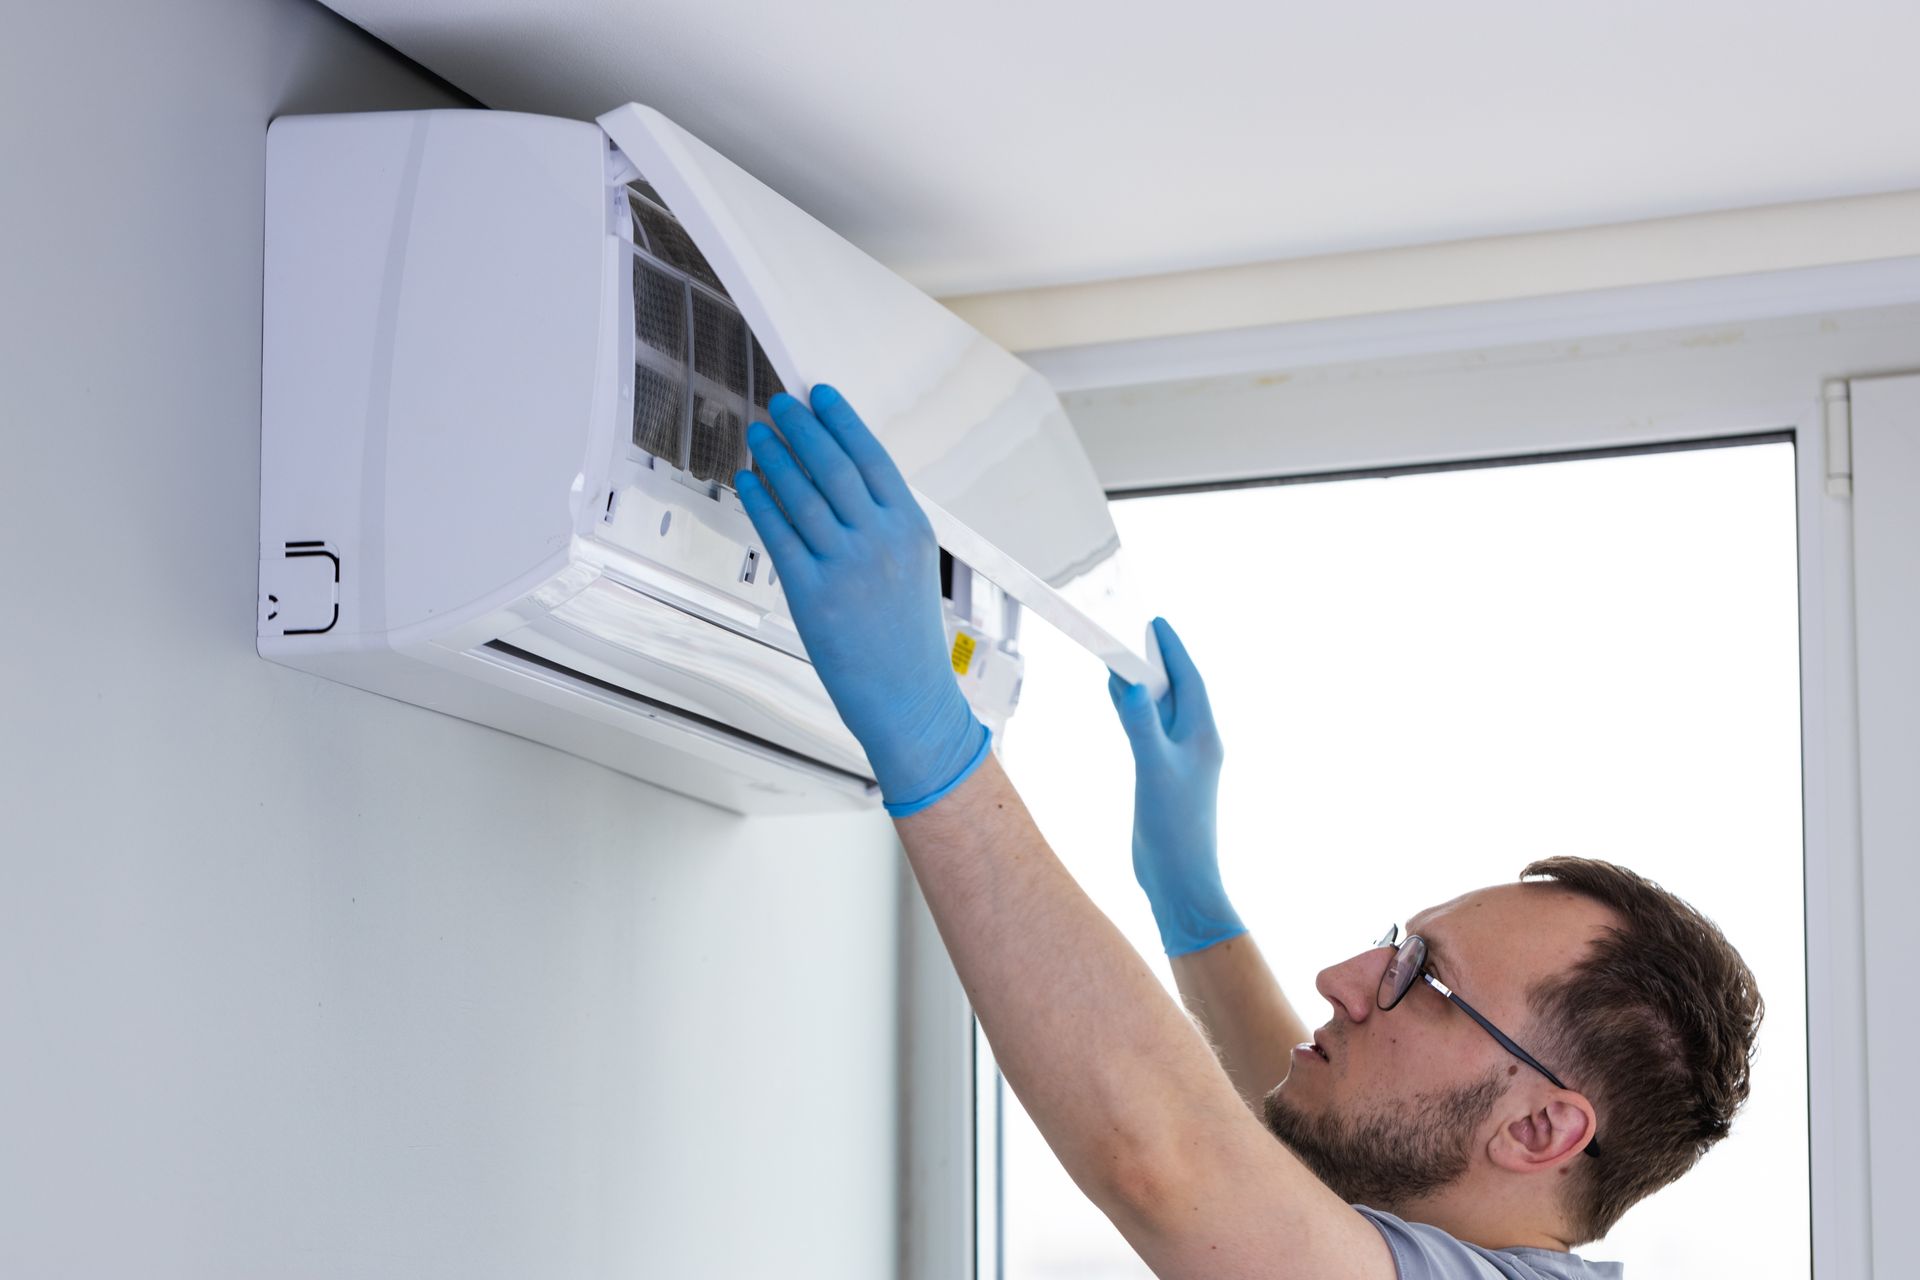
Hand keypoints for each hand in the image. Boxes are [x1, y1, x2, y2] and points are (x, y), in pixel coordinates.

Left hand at [736, 385, 988, 814]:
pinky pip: (778, 534)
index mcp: (910, 528)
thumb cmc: (908, 637)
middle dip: (802, 427)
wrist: (908, 698)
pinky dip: (760, 501)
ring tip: (760, 434)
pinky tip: (749, 482)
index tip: (821, 395)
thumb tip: (835, 473)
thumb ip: (881, 521)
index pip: (872, 457)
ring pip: (801, 494)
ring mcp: (845, 567)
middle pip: (833, 465)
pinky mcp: (812, 594)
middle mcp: (880, 541)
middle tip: (780, 404)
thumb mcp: (912, 565)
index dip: (842, 420)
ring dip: (776, 457)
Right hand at [1109, 618, 1244, 954]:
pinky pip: (1149, 731)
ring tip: (1122, 661)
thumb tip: (1127, 684)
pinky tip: (1120, 704)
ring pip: (1161, 711)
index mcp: (1203, 736)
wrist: (1179, 879)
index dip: (1173, 650)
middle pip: (1176, 691)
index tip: (1156, 624)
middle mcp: (1195, 744)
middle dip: (1157, 662)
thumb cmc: (1175, 828)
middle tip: (1134, 636)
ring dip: (1143, 686)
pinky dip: (1135, 712)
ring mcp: (1180, 761)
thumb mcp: (1153, 769)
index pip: (1189, 680)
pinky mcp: (1163, 776)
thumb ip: (1140, 725)